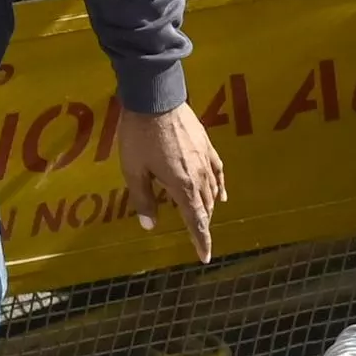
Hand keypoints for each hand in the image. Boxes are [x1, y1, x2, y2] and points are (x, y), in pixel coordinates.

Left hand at [117, 100, 222, 257]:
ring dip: (208, 207)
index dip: (201, 241)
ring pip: (212, 191)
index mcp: (182, 186)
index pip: (196, 221)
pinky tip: (221, 193)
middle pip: (205, 208)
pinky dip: (220, 186)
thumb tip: (150, 226)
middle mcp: (200, 177)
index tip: (204, 257)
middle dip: (201, 224)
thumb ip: (142, 199)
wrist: (156, 98)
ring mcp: (206, 159)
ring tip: (202, 216)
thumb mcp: (133, 170)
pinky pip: (218, 172)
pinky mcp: (207, 145)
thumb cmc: (140, 136)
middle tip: (196, 237)